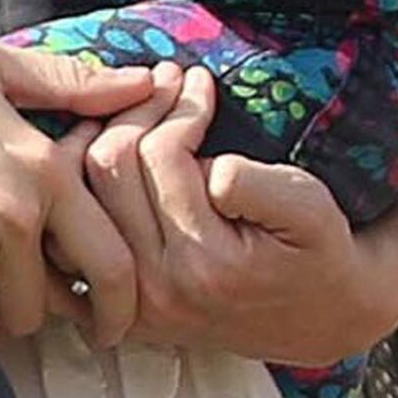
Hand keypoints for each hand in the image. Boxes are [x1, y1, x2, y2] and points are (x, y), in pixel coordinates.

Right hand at [0, 30, 157, 352]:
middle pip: (67, 298)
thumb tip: (145, 83)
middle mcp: (16, 209)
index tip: (114, 312)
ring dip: (6, 308)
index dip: (120, 294)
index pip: (112, 255)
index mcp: (42, 163)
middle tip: (76, 333)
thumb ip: (70, 84)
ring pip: (14, 314)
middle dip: (77, 322)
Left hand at [73, 68, 397, 365]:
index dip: (180, 106)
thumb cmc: (318, 251)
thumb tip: (211, 167)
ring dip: (108, 136)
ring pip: (85, 191)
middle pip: (109, 168)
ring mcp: (132, 300)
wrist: (319, 317)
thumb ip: (260, 186)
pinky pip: (79, 231)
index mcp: (205, 262)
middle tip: (168, 80)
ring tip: (143, 106)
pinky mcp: (121, 303)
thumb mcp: (310, 209)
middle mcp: (157, 288)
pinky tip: (115, 153)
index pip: (159, 155)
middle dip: (139, 110)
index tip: (201, 80)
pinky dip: (86, 186)